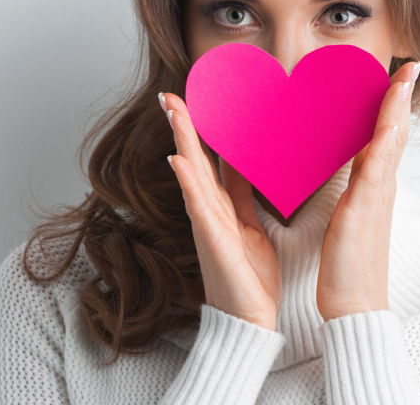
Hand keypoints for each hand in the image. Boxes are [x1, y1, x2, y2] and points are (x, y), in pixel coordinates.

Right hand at [160, 91, 281, 330]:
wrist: (250, 324)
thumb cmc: (250, 278)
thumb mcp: (251, 225)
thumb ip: (243, 195)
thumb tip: (242, 163)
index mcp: (220, 206)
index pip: (208, 158)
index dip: (199, 129)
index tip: (191, 98)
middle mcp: (208, 211)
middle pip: (192, 158)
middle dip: (181, 126)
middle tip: (169, 94)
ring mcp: (207, 225)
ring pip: (192, 174)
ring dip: (182, 141)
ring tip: (173, 111)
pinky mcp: (214, 242)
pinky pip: (200, 206)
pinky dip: (188, 181)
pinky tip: (179, 159)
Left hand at [315, 59, 419, 320]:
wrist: (355, 305)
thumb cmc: (348, 265)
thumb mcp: (350, 214)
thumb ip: (354, 187)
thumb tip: (350, 162)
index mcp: (375, 185)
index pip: (387, 135)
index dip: (393, 106)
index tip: (398, 77)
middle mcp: (381, 185)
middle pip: (396, 131)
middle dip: (401, 96)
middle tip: (409, 66)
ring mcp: (377, 195)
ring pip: (391, 141)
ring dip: (397, 107)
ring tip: (403, 77)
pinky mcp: (366, 207)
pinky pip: (378, 166)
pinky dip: (386, 139)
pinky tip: (389, 121)